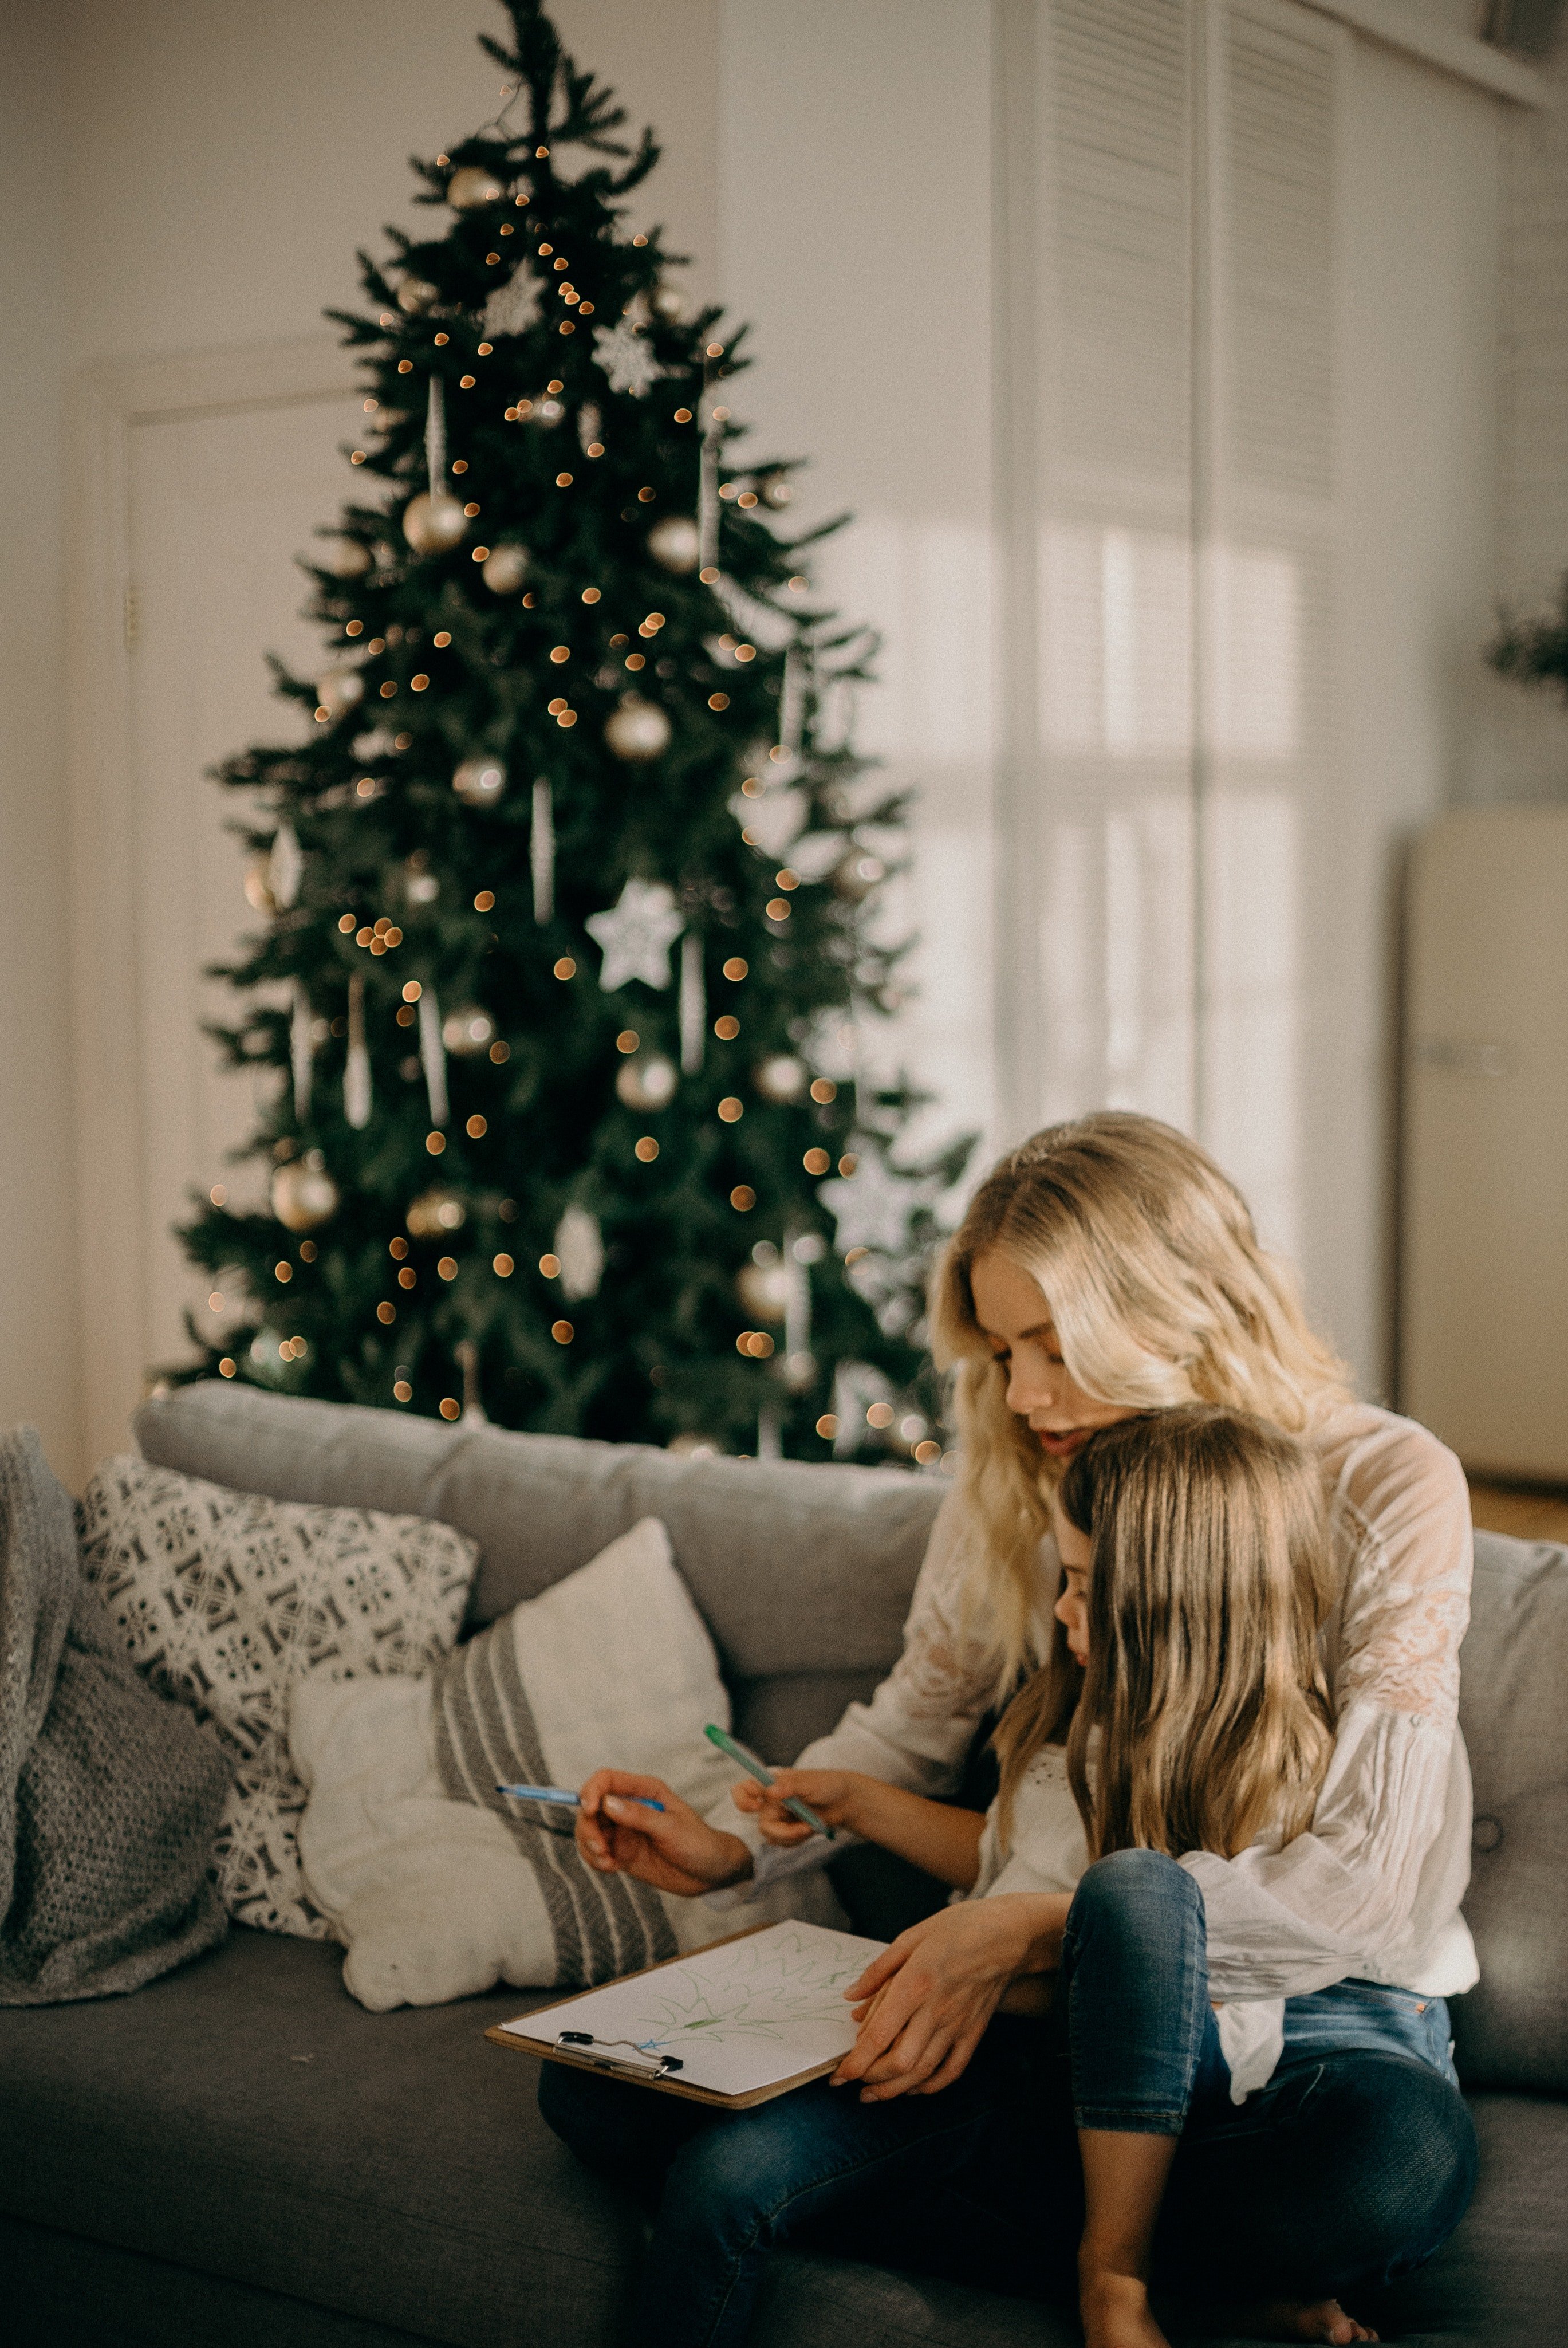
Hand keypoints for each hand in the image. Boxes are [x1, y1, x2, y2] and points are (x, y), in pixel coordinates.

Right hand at [575, 1770, 751, 1897]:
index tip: (589, 1811)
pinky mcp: (622, 1853)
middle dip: (587, 1827)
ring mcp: (624, 1831)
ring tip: (607, 1862)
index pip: (606, 1780)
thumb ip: (639, 1816)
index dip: (591, 1791)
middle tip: (600, 1848)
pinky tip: (611, 1868)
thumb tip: (606, 1803)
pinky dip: (596, 1860)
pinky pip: (597, 1853)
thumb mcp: (671, 1827)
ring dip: (589, 1846)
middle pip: (591, 1808)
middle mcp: (629, 1808)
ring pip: (590, 1831)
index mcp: (644, 1791)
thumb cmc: (698, 1843)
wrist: (711, 1874)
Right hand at [730, 1767, 872, 1845]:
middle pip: (761, 1823)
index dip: (742, 1799)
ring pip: (772, 1836)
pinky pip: (783, 1843)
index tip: (755, 1806)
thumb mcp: (809, 1783)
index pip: (744, 1789)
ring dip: (792, 1835)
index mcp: (770, 1784)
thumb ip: (789, 1786)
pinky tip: (810, 1830)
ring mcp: (778, 1818)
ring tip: (810, 1826)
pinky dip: (797, 1839)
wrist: (844, 1802)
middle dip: (781, 1831)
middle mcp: (770, 1802)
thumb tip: (770, 1791)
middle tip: (801, 1829)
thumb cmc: (826, 1785)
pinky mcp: (786, 1832)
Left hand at [830, 1894, 1068, 2102]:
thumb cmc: (959, 1929)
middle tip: (851, 2083)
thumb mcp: (912, 1936)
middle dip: (871, 2080)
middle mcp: (936, 2011)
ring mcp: (958, 2025)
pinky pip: (951, 2070)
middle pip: (900, 2062)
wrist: (1009, 1935)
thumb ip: (878, 1971)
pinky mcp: (974, 2032)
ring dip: (894, 2090)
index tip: (837, 2075)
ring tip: (872, 2095)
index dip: (855, 2062)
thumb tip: (850, 1997)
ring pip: (923, 2072)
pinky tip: (912, 2088)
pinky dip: (929, 2086)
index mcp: (916, 1984)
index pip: (880, 2035)